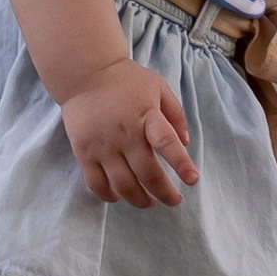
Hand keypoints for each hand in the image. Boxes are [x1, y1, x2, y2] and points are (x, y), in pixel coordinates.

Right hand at [60, 58, 194, 206]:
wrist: (84, 73)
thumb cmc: (125, 80)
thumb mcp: (158, 87)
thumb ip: (176, 114)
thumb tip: (186, 143)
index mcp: (146, 116)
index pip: (166, 143)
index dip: (181, 164)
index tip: (192, 180)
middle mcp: (125, 134)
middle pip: (147, 173)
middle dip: (165, 193)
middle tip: (174, 200)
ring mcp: (102, 146)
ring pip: (123, 185)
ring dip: (140, 199)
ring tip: (150, 202)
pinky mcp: (84, 153)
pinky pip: (96, 184)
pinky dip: (110, 196)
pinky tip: (120, 196)